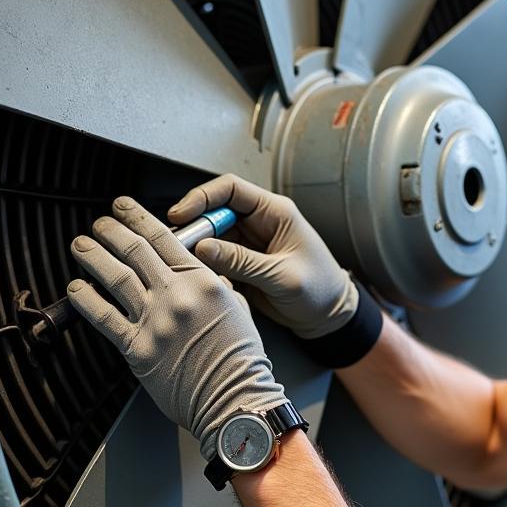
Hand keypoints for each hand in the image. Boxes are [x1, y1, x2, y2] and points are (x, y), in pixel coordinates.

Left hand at [67, 196, 286, 461]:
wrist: (235, 398)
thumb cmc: (240, 359)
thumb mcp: (238, 309)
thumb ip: (217, 286)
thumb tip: (202, 272)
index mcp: (203, 282)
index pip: (164, 238)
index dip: (138, 217)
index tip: (123, 208)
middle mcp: (177, 296)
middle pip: (134, 251)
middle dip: (111, 230)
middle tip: (100, 224)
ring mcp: (155, 321)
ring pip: (115, 277)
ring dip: (93, 256)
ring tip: (81, 245)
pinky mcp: (138, 348)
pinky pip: (104, 318)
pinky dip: (86, 300)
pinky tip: (76, 288)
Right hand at [167, 174, 357, 339]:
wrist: (329, 316)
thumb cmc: (320, 290)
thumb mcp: (282, 276)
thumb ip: (243, 261)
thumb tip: (204, 247)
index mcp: (275, 213)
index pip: (231, 190)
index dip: (202, 198)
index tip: (181, 215)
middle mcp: (259, 224)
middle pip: (213, 213)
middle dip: (194, 228)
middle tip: (178, 247)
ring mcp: (248, 244)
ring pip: (210, 238)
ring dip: (196, 251)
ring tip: (187, 266)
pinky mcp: (241, 265)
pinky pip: (214, 260)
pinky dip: (205, 268)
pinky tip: (202, 279)